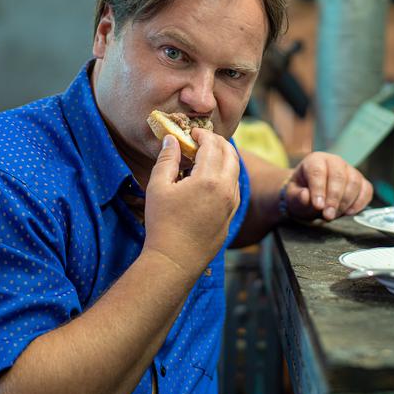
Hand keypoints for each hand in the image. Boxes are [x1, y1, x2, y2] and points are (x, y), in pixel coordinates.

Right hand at [143, 129, 240, 275]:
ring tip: (206, 157)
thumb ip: (167, 159)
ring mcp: (232, 204)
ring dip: (224, 159)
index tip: (191, 132)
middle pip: (230, 154)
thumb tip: (172, 139)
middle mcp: (226, 189)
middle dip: (218, 143)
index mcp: (209, 179)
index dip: (203, 135)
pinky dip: (226, 176)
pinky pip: (234, 188)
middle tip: (202, 140)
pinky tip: (210, 179)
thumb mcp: (158, 187)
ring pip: (235, 171)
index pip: (212, 145)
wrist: (175, 260)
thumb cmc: (163, 224)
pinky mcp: (231, 215)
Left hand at [284, 152, 372, 220]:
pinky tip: (349, 212)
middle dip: (334, 198)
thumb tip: (306, 196)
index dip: (319, 189)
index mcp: (315, 160)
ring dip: (346, 202)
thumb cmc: (302, 193)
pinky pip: (366, 190)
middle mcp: (334, 161)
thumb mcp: (293, 197)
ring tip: (334, 215)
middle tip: (328, 215)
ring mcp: (350, 170)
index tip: (318, 206)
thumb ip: (298, 197)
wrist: (311, 194)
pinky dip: (360, 202)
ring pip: (354, 182)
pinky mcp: (361, 181)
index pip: (318, 171)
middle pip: (339, 176)